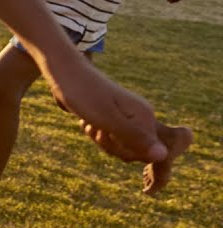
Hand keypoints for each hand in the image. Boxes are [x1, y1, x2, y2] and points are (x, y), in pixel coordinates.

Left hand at [45, 58, 167, 162]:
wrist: (64, 71)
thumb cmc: (84, 94)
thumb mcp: (108, 119)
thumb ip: (135, 137)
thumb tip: (163, 156)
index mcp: (146, 116)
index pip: (150, 153)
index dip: (127, 152)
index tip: (109, 135)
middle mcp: (141, 117)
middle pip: (133, 152)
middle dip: (111, 146)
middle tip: (96, 127)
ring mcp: (128, 117)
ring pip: (119, 147)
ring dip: (101, 139)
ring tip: (90, 122)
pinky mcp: (114, 118)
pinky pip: (110, 139)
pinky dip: (95, 133)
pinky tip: (87, 121)